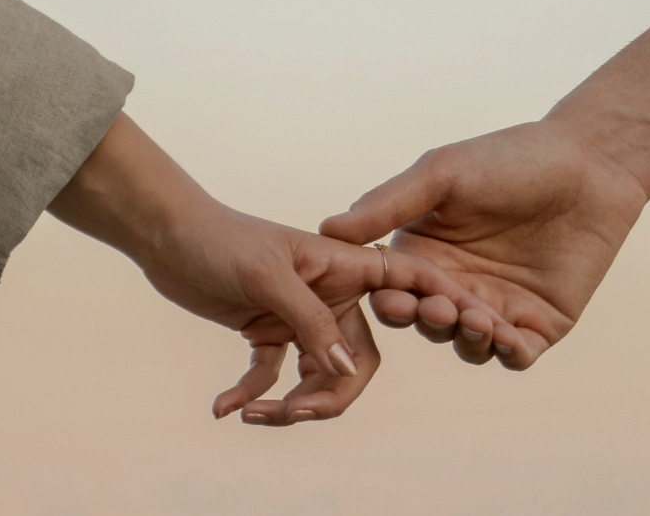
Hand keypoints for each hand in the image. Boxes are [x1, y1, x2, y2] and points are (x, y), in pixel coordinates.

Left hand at [49, 113, 495, 422]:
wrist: (167, 235)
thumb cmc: (221, 240)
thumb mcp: (268, 276)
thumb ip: (311, 322)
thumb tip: (346, 373)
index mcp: (347, 266)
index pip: (410, 285)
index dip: (445, 307)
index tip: (483, 330)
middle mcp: (333, 295)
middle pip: (358, 360)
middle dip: (333, 394)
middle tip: (295, 413)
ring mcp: (301, 317)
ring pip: (320, 376)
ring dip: (291, 404)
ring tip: (252, 414)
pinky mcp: (268, 332)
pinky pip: (274, 377)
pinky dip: (252, 395)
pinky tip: (223, 407)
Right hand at [320, 119, 649, 369]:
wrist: (590, 163)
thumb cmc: (511, 158)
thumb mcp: (442, 174)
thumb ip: (388, 203)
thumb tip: (326, 228)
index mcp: (424, 253)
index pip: (393, 289)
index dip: (391, 300)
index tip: (392, 298)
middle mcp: (454, 285)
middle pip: (428, 324)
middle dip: (430, 321)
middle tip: (440, 310)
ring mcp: (497, 307)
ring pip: (468, 345)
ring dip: (468, 339)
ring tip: (477, 319)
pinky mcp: (539, 324)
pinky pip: (516, 353)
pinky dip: (508, 353)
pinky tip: (507, 338)